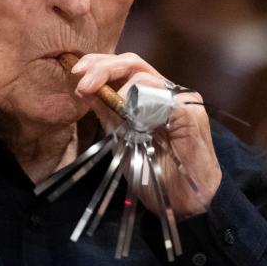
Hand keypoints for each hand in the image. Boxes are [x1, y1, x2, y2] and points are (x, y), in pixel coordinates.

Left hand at [68, 53, 221, 217]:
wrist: (183, 203)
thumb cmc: (156, 174)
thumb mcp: (122, 139)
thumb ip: (108, 114)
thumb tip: (85, 90)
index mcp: (151, 97)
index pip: (124, 68)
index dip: (99, 66)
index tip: (76, 73)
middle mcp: (167, 93)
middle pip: (133, 63)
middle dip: (102, 66)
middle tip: (81, 79)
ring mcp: (180, 101)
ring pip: (144, 74)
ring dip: (114, 82)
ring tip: (95, 94)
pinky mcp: (190, 114)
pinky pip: (162, 96)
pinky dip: (139, 100)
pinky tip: (126, 112)